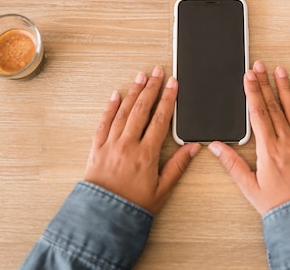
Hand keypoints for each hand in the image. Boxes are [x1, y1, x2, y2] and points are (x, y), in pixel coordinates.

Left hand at [84, 66, 200, 213]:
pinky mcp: (96, 148)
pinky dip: (110, 107)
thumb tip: (193, 147)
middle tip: (158, 72)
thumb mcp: (162, 189)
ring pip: (123, 111)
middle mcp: (128, 145)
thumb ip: (178, 165)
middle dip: (152, 87)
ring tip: (141, 77)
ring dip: (133, 91)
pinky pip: (104, 122)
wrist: (103, 218)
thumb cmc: (133, 207)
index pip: (160, 118)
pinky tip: (116, 95)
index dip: (168, 98)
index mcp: (146, 154)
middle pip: (142, 109)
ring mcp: (110, 144)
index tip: (173, 84)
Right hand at [209, 61, 289, 214]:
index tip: (248, 76)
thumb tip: (215, 146)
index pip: (258, 112)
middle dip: (265, 83)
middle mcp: (287, 140)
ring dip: (286, 88)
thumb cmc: (278, 206)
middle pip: (273, 105)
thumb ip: (232, 164)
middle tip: (260, 66)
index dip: (252, 91)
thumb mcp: (249, 187)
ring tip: (280, 71)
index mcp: (269, 149)